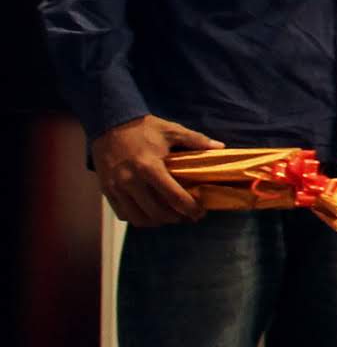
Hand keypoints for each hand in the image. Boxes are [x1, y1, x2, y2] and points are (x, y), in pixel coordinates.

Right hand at [94, 115, 221, 225]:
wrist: (109, 124)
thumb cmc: (143, 128)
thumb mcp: (171, 130)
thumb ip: (196, 140)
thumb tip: (220, 147)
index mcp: (149, 167)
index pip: (174, 197)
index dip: (190, 209)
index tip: (200, 213)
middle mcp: (131, 181)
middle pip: (157, 213)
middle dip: (176, 218)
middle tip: (188, 216)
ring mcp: (116, 188)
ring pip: (139, 218)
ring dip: (157, 221)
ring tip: (170, 216)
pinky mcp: (106, 190)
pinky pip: (123, 214)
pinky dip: (138, 218)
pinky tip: (150, 212)